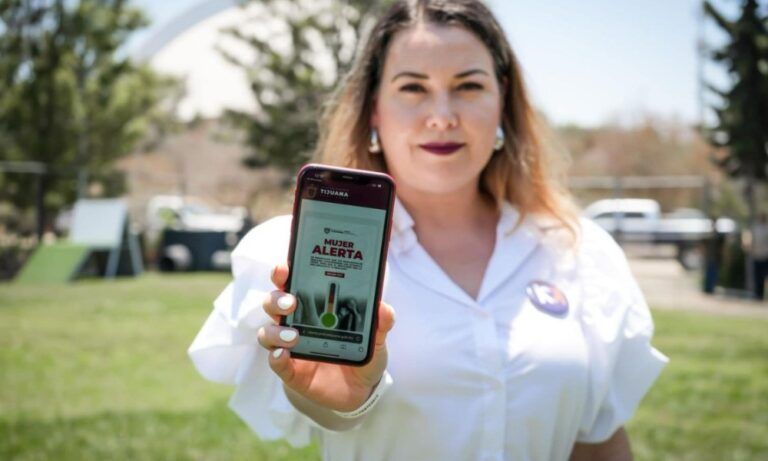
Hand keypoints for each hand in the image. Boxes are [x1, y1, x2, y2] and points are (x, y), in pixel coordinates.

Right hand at [257, 263, 395, 411]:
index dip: (284, 272)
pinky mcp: (291, 371)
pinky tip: (282, 354)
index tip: (285, 267)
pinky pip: (275, 362)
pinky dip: (275, 357)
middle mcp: (297, 322)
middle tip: (292, 301)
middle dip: (277, 298)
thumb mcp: (376, 339)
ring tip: (295, 335)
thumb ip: (381, 323)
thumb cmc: (362, 354)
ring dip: (276, 330)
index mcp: (314, 307)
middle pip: (274, 303)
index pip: (292, 283)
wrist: (360, 390)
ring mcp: (291, 347)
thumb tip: (384, 308)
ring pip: (269, 332)